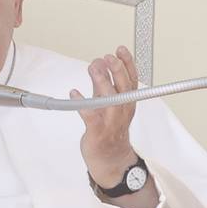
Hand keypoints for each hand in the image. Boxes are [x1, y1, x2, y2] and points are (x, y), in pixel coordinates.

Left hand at [71, 45, 139, 186]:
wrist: (111, 158)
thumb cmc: (110, 130)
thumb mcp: (110, 103)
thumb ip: (103, 83)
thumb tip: (99, 63)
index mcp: (127, 102)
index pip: (132, 79)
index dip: (127, 63)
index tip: (120, 50)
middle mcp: (122, 110)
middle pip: (124, 86)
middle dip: (116, 69)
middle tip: (107, 57)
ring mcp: (111, 121)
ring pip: (111, 99)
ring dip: (102, 82)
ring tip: (94, 68)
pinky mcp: (97, 131)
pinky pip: (90, 116)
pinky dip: (82, 103)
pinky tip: (74, 93)